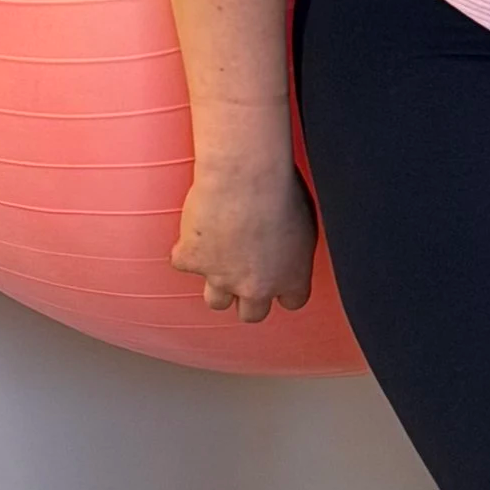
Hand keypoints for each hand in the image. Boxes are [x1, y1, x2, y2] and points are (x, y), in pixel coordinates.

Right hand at [170, 157, 317, 321]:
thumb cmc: (282, 188)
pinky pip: (183, 262)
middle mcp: (256, 286)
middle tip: (245, 275)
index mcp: (291, 277)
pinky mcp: (191, 261)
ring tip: (219, 260)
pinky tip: (194, 230)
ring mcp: (221, 277)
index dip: (283, 290)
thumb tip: (289, 248)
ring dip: (217, 285)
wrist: (245, 176)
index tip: (278, 278)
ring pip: (216, 301)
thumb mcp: (306, 222)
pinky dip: (185, 249)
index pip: (292, 301)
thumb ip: (294, 249)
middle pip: (252, 314)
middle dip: (248, 298)